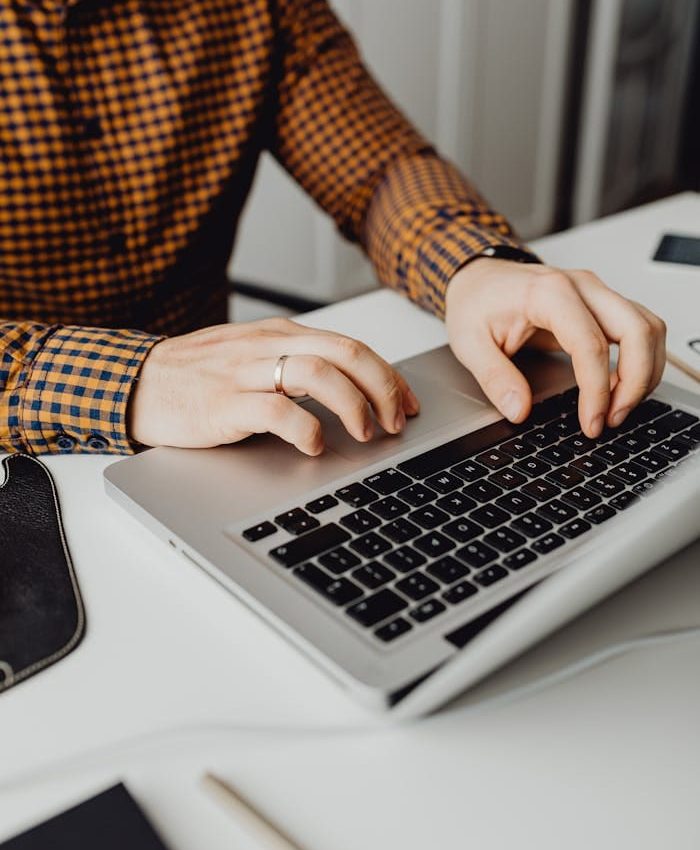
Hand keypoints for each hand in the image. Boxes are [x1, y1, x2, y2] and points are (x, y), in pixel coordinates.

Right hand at [128, 318, 418, 453]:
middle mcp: (268, 346)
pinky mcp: (225, 404)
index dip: (388, 376)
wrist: (139, 383)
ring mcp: (246, 372)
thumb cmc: (199, 376)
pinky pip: (277, 410)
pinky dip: (305, 429)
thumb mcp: (254, 356)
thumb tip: (351, 388)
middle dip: (382, 388)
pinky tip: (314, 446)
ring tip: (364, 433)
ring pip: (318, 373)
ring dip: (353, 405)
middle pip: (345, 353)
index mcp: (281, 334)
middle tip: (395, 421)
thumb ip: (297, 363)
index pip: (350, 346)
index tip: (407, 403)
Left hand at [445, 258, 665, 437]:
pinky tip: (619, 387)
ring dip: (645, 372)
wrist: (478, 278)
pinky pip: (639, 328)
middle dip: (635, 382)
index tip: (592, 422)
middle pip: (638, 331)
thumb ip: (494, 378)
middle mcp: (582, 286)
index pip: (592, 345)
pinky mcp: (601, 303)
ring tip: (618, 408)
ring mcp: (596, 292)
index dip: (597, 390)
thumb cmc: (476, 302)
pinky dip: (640, 359)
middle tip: (613, 419)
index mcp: (549, 292)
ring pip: (648, 328)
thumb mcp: (468, 343)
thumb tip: (519, 410)